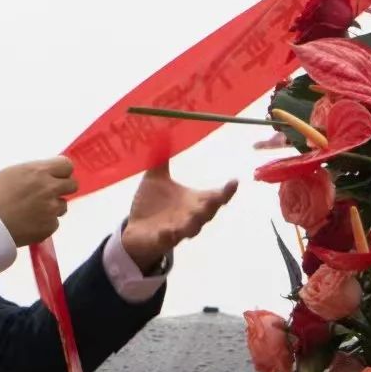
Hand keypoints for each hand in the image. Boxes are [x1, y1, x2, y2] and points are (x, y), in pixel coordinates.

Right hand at [0, 159, 77, 246]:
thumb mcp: (10, 174)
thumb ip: (32, 173)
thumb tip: (44, 176)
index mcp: (38, 171)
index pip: (67, 165)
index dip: (62, 171)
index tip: (56, 176)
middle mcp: (49, 188)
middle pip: (72, 185)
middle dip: (62, 189)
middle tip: (48, 194)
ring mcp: (51, 209)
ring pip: (63, 206)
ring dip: (52, 208)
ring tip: (31, 212)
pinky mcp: (49, 228)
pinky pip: (53, 223)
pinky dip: (44, 224)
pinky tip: (27, 224)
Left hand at [119, 163, 237, 272]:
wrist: (136, 232)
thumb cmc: (151, 205)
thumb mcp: (155, 179)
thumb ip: (161, 158)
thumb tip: (163, 132)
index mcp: (193, 202)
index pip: (215, 197)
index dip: (226, 191)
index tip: (235, 181)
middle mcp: (190, 216)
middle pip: (207, 212)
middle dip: (212, 206)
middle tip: (218, 198)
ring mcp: (177, 230)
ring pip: (192, 228)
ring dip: (194, 222)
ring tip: (196, 214)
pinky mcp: (161, 240)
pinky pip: (167, 239)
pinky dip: (169, 236)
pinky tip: (168, 231)